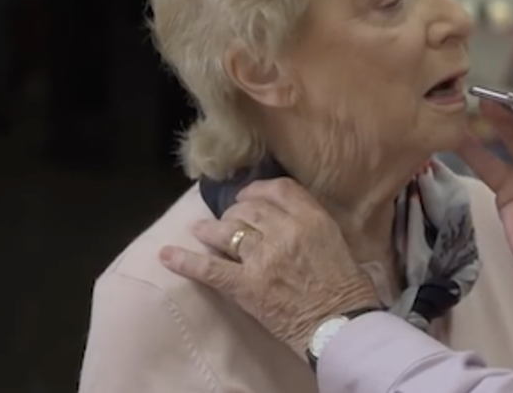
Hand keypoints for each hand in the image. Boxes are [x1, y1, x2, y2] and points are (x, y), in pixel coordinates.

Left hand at [159, 178, 380, 356]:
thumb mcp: (336, 240)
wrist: (340, 323)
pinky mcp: (245, 284)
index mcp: (311, 218)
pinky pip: (210, 268)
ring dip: (211, 230)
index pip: (278, 190)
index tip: (248, 195)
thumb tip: (284, 217)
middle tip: (229, 219)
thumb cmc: (346, 285)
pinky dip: (185, 261)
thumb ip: (310, 223)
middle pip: (248, 209)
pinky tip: (166, 255)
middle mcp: (285, 231)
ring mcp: (262, 257)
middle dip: (235, 212)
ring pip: (227, 231)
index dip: (257, 189)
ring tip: (201, 231)